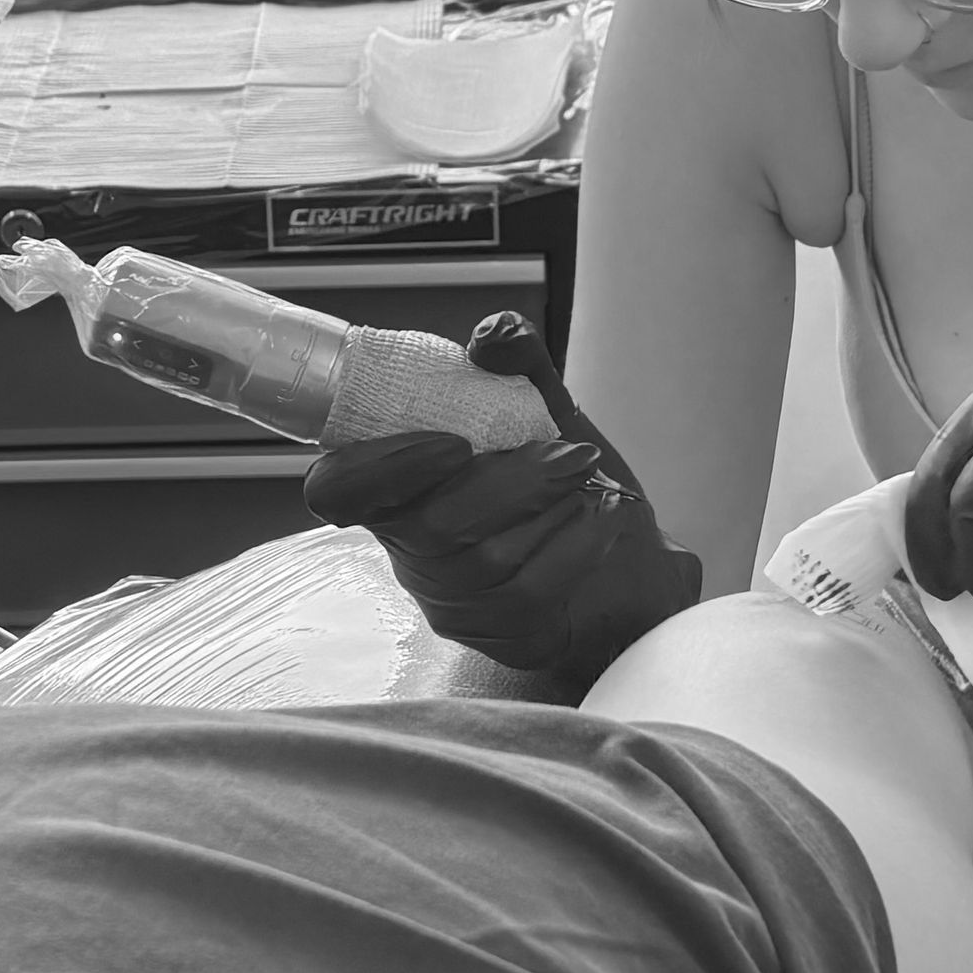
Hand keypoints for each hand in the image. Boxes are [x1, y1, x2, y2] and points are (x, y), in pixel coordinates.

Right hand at [303, 313, 700, 686]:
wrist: (635, 559)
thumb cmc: (570, 488)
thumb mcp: (546, 414)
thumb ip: (518, 366)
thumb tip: (492, 335)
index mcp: (402, 490)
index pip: (337, 491)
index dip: (379, 467)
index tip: (452, 441)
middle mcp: (415, 554)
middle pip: (430, 525)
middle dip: (510, 480)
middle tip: (572, 454)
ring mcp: (458, 604)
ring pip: (485, 559)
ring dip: (552, 506)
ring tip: (590, 479)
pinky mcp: (508, 636)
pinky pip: (533, 590)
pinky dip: (579, 542)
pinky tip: (603, 516)